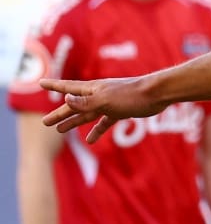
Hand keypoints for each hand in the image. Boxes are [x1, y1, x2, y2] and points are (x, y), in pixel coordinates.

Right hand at [39, 77, 163, 143]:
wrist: (156, 94)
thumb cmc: (131, 95)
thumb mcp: (105, 100)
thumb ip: (85, 102)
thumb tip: (66, 99)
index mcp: (92, 89)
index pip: (68, 87)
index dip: (54, 86)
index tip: (40, 83)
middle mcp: (98, 95)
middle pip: (75, 105)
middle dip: (60, 114)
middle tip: (45, 122)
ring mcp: (109, 104)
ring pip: (87, 114)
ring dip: (74, 122)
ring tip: (60, 130)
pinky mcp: (120, 112)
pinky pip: (104, 122)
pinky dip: (97, 130)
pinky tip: (90, 140)